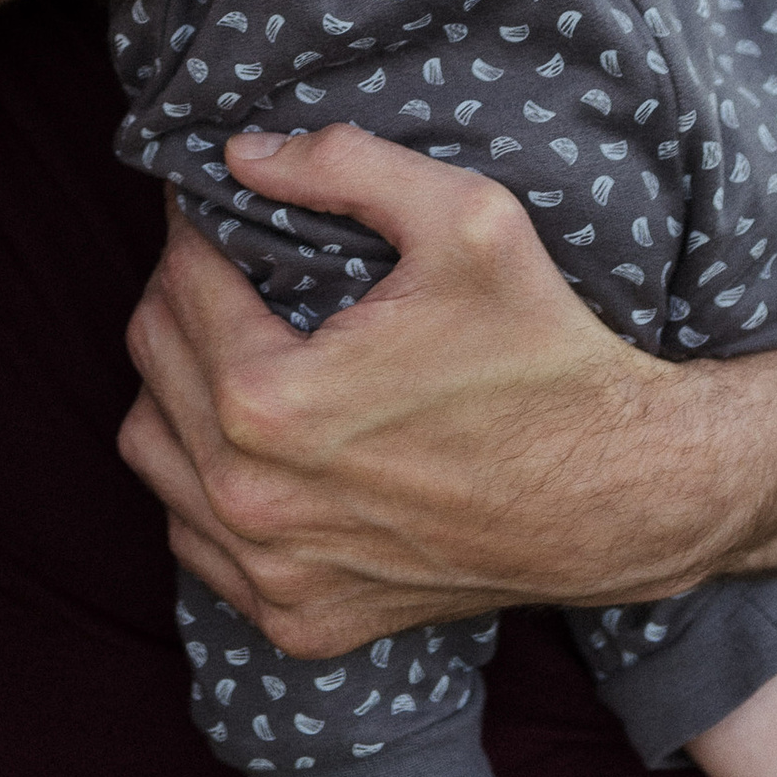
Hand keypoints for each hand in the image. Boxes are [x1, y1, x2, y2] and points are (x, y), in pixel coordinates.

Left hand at [117, 132, 756, 655]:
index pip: (179, 279)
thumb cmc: (548, 355)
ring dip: (178, 385)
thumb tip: (239, 154)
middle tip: (234, 263)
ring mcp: (271, 574)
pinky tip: (256, 441)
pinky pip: (192, 536)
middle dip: (184, 293)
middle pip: (153, 357)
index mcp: (270, 401)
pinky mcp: (300, 622)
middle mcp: (250, 500)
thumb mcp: (466, 219)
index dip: (197, 224)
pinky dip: (202, 482)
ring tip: (238, 342)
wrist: (624, 498)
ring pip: (152, 449)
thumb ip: (343, 165)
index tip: (220, 202)